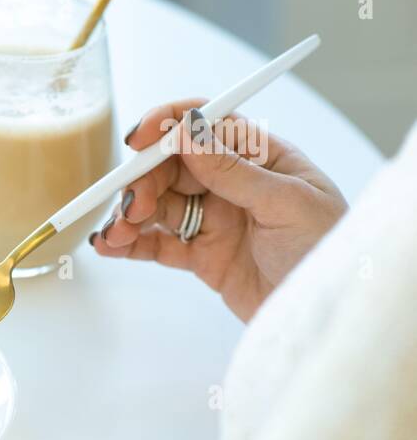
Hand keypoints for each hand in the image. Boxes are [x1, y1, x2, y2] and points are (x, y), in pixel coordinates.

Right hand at [92, 98, 346, 320]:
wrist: (328, 316)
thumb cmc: (326, 250)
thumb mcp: (286, 203)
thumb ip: (232, 170)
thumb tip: (187, 130)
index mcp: (261, 157)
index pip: (207, 123)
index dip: (168, 124)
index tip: (139, 139)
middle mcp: (233, 183)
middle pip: (172, 167)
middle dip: (143, 182)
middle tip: (132, 207)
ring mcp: (216, 219)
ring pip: (159, 205)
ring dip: (130, 215)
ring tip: (114, 235)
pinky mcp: (203, 256)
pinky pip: (159, 243)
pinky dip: (132, 243)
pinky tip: (111, 247)